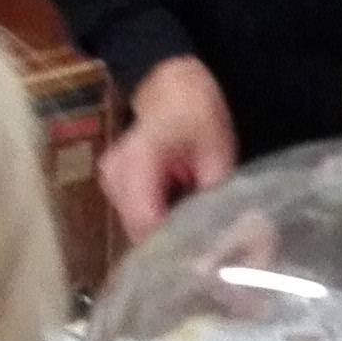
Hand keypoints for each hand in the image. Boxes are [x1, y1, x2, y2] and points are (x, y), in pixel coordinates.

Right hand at [100, 57, 238, 239]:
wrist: (170, 82)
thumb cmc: (195, 109)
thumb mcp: (216, 151)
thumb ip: (216, 195)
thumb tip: (231, 235)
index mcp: (137, 161)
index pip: (147, 221)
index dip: (175, 245)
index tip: (207, 258)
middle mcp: (114, 175)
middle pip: (140, 230)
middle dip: (174, 245)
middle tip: (210, 253)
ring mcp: (110, 182)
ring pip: (137, 228)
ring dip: (167, 235)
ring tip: (201, 237)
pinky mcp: (116, 188)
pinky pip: (137, 217)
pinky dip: (161, 223)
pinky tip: (185, 221)